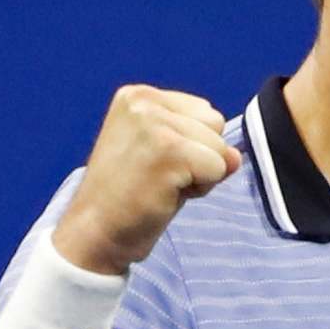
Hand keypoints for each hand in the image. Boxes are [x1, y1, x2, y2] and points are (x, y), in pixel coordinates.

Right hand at [53, 87, 241, 275]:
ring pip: (219, 147)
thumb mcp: (165, 157)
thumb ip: (201, 144)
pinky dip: (200, 189)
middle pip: (215, 124)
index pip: (205, 112)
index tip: (155, 165)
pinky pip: (217, 168)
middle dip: (199, 157)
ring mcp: (154, 124)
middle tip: (158, 178)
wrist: (94, 233)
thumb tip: (235, 156)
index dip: (193, 146)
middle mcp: (144, 101)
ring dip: (200, 175)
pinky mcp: (167, 150)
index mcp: (138, 95)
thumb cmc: (129, 197)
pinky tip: (165, 194)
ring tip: (160, 185)